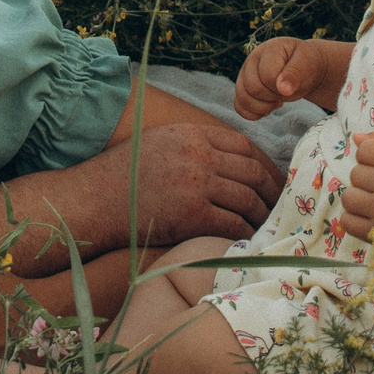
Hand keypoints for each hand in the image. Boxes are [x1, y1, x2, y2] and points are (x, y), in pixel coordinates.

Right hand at [107, 122, 282, 243]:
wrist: (94, 199)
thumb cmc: (120, 175)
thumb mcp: (158, 142)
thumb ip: (191, 145)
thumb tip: (226, 161)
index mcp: (191, 133)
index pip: (243, 143)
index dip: (264, 163)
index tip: (272, 178)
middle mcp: (198, 154)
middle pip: (252, 170)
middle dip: (271, 190)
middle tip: (279, 205)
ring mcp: (196, 184)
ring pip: (247, 198)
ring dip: (261, 214)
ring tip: (265, 225)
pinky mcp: (193, 214)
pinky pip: (233, 224)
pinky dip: (245, 233)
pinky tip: (247, 240)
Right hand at [235, 36, 322, 118]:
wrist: (304, 68)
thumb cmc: (306, 63)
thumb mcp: (306, 64)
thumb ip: (294, 74)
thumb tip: (283, 89)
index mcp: (269, 49)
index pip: (267, 75)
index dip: (280, 87)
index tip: (291, 86)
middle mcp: (252, 59)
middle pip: (253, 88)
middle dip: (272, 97)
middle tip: (284, 95)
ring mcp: (245, 74)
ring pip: (242, 98)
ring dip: (262, 107)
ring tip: (277, 102)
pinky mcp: (243, 87)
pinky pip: (239, 106)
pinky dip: (252, 114)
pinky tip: (267, 110)